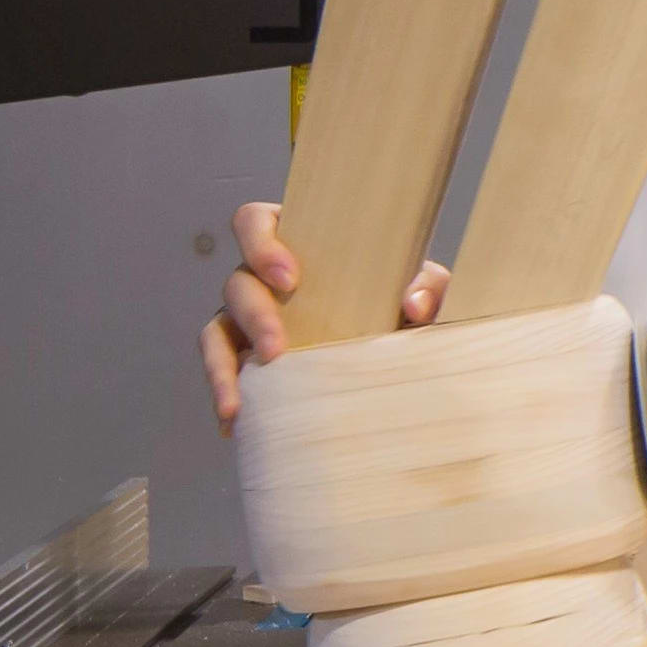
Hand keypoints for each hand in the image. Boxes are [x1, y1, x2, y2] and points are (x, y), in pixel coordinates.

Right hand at [199, 198, 445, 428]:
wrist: (400, 352)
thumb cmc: (400, 303)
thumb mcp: (424, 289)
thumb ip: (430, 287)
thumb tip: (414, 303)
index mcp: (298, 244)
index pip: (254, 222)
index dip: (260, 244)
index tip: (289, 278)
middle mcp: (262, 280)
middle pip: (237, 283)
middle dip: (254, 315)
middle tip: (278, 349)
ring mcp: (248, 320)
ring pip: (216, 332)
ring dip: (222, 365)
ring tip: (238, 403)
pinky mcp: (246, 358)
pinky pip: (223, 371)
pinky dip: (226, 394)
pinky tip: (234, 423)